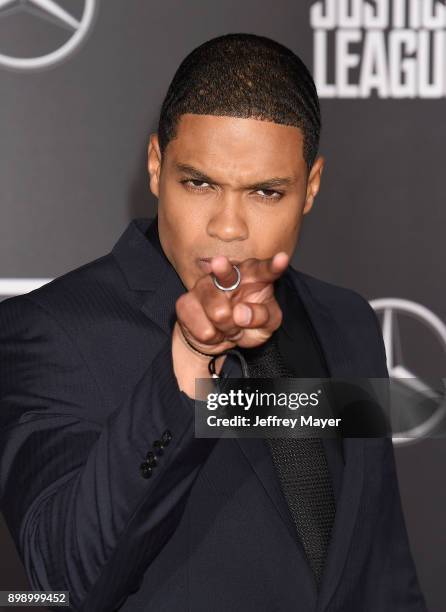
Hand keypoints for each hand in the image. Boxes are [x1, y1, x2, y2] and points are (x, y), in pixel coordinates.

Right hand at [175, 252, 289, 355]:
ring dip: (228, 329)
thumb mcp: (266, 324)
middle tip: (219, 263)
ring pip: (218, 312)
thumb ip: (262, 317)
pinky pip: (204, 329)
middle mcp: (227, 275)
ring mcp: (203, 286)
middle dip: (222, 269)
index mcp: (254, 275)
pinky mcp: (185, 303)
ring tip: (230, 328)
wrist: (217, 338)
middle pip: (225, 273)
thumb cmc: (247, 324)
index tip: (282, 260)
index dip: (273, 266)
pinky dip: (213, 337)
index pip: (264, 270)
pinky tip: (214, 331)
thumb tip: (241, 313)